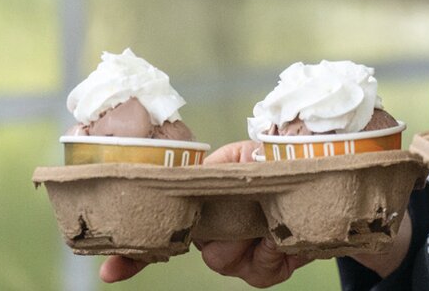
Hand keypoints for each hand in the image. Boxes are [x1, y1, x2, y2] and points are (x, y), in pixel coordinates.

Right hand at [99, 141, 310, 285]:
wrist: (319, 192)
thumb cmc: (276, 169)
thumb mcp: (247, 156)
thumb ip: (224, 164)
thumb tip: (205, 173)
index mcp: (202, 207)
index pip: (159, 234)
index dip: (132, 256)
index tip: (109, 270)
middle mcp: (214, 237)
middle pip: (196, 248)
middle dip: (216, 235)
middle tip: (239, 216)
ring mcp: (238, 258)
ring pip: (222, 259)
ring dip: (245, 237)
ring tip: (268, 217)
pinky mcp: (264, 271)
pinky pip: (259, 270)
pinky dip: (272, 250)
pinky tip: (280, 236)